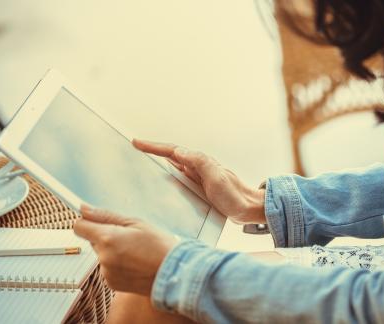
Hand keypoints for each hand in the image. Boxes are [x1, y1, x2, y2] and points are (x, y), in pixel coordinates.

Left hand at [73, 205, 177, 295]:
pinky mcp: (112, 283)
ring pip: (102, 255)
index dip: (87, 221)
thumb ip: (106, 216)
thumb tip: (84, 209)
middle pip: (93, 240)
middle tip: (129, 237)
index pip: (80, 227)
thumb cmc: (160, 246)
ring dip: (113, 251)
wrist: (175, 273)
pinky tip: (135, 263)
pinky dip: (118, 265)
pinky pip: (108, 268)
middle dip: (106, 236)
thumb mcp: (136, 223)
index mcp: (108, 238)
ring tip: (136, 252)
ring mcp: (107, 272)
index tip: (95, 220)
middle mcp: (103, 257)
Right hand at [132, 139, 265, 223]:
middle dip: (152, 151)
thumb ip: (200, 163)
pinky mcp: (199, 189)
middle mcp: (197, 167)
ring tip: (141, 162)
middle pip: (170, 156)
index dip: (153, 147)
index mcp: (199, 162)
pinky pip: (178, 179)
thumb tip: (179, 151)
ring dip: (158, 162)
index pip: (172, 151)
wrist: (248, 208)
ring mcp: (198, 178)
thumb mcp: (216, 177)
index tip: (136, 142)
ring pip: (173, 166)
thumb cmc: (234, 194)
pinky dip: (166, 176)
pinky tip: (160, 183)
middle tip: (134, 148)